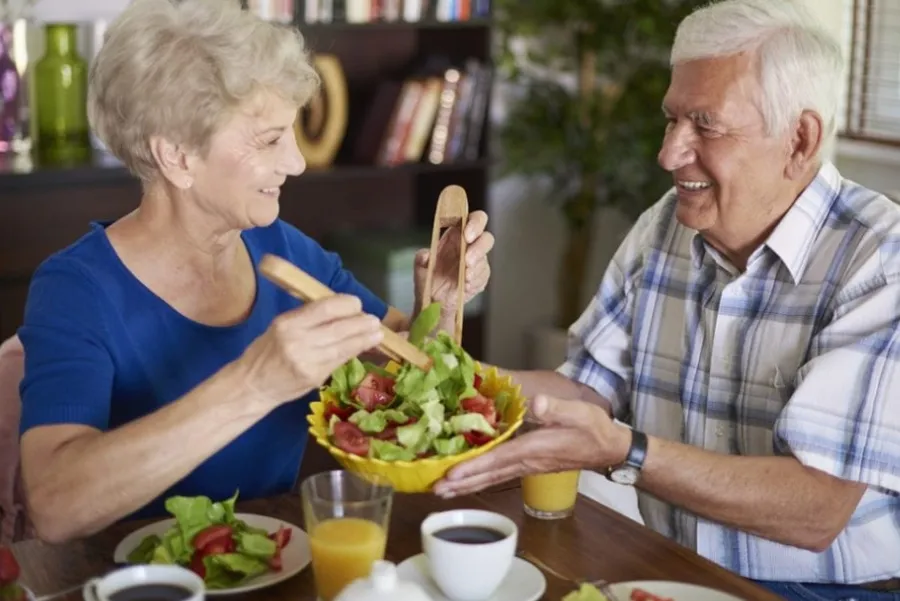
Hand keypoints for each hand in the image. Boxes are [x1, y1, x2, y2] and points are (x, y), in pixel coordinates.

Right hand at [238, 294, 383, 406]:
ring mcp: (308, 361)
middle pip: (339, 328)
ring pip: (344, 346)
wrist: (252, 385)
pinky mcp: (315, 377)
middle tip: (374, 320)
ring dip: (364, 339)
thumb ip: (307, 317)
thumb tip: (340, 308)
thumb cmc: (266, 351)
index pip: (326, 308)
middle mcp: (298, 341)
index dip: (347, 304)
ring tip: (377, 333)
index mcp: (288, 323)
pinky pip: (339, 361)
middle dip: (361, 323)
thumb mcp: (280, 326)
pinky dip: (354, 352)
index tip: (357, 304)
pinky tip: (364, 347)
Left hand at [414, 210, 493, 313]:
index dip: (474, 223)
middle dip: (479, 247)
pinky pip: (483, 275)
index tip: (467, 234)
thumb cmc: (429, 279)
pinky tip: (466, 285)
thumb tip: (426, 255)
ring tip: (465, 276)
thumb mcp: (420, 267)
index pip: (471, 219)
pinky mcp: (481, 276)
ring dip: (476, 267)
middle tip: (467, 259)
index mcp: (456, 235)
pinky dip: (475, 280)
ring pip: (485, 258)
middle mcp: (469, 246)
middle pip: (486, 237)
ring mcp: (477, 261)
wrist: (434, 301)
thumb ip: (421, 259)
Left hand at [433, 395, 631, 497]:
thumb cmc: (593, 428)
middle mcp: (526, 461)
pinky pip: (498, 476)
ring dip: (466, 485)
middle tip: (434, 489)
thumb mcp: (579, 412)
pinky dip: (479, 480)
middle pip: (489, 474)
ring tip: (441, 492)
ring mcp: (526, 467)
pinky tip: (466, 482)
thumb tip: (537, 403)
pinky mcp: (527, 466)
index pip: (499, 458)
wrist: (608, 449)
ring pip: (491, 478)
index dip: (475, 466)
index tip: (452, 473)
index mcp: (535, 448)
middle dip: (461, 483)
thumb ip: (557, 408)